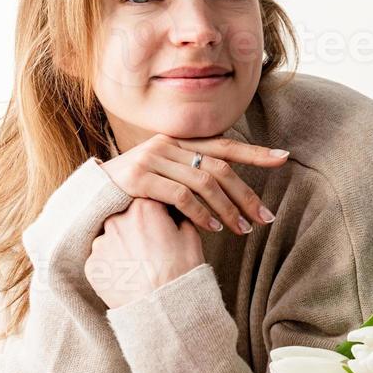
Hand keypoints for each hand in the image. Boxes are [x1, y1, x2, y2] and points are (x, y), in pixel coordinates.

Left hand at [85, 198, 204, 309]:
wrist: (165, 307)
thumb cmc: (183, 271)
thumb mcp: (191, 236)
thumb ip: (179, 216)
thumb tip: (173, 212)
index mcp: (143, 207)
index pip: (147, 200)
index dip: (157, 213)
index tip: (162, 226)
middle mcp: (117, 220)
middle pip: (126, 217)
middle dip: (137, 228)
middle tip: (151, 248)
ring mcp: (101, 244)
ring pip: (111, 239)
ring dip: (122, 247)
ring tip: (139, 266)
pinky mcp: (92, 266)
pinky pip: (102, 260)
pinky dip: (113, 266)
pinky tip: (129, 277)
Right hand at [100, 133, 288, 235]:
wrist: (88, 197)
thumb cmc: (134, 192)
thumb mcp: (166, 179)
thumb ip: (192, 177)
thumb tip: (231, 192)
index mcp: (178, 143)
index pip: (224, 146)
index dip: (255, 152)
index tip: (284, 158)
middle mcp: (167, 145)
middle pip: (218, 168)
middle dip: (246, 195)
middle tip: (265, 218)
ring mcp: (151, 159)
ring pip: (203, 183)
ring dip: (227, 209)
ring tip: (242, 230)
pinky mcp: (137, 178)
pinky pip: (179, 196)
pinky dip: (199, 213)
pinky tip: (212, 228)